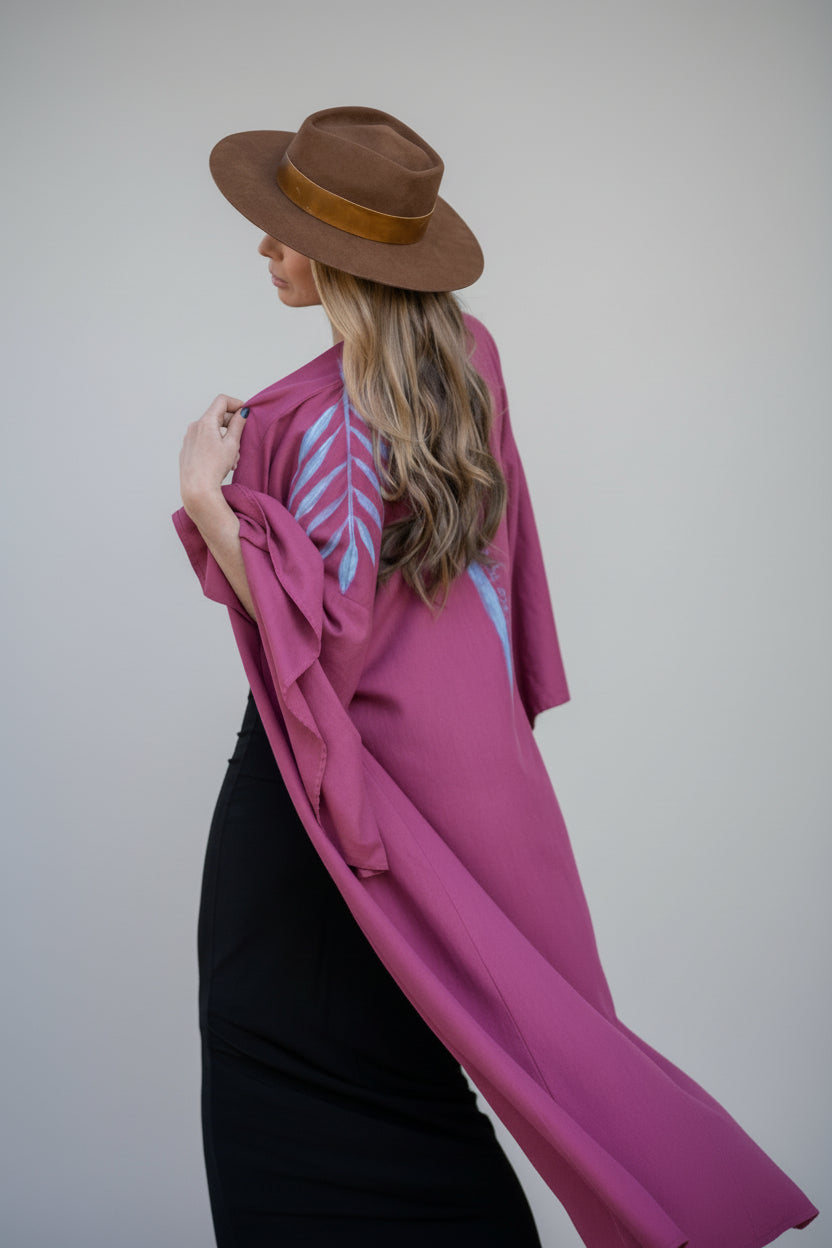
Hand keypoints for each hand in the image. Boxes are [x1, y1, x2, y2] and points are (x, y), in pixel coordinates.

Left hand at [179, 394, 246, 518]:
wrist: (196, 488)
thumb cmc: (213, 468)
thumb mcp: (232, 444)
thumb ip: (238, 425)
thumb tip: (242, 412)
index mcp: (206, 422)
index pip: (222, 401)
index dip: (236, 403)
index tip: (245, 412)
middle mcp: (194, 427)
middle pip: (217, 416)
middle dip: (232, 426)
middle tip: (242, 442)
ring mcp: (189, 438)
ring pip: (212, 431)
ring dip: (225, 439)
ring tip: (232, 459)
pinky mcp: (188, 449)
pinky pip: (204, 441)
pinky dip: (215, 446)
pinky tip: (222, 462)